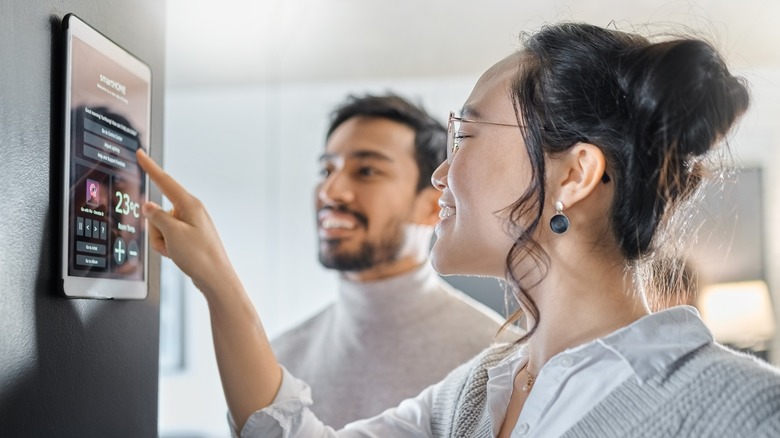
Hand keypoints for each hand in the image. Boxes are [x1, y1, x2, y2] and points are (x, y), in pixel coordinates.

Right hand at [136, 149, 237, 295]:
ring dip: (162, 240)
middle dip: (156, 229)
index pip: (165, 181)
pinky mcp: (189, 236)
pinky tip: (178, 255)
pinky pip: (168, 237)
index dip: (151, 167)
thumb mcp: (172, 234)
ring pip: (160, 226)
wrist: (215, 278)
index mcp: (190, 205)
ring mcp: (190, 224)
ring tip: (176, 251)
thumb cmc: (200, 256)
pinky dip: (168, 246)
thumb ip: (156, 217)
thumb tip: (148, 206)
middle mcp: (191, 211)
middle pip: (158, 211)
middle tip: (169, 243)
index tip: (141, 153)